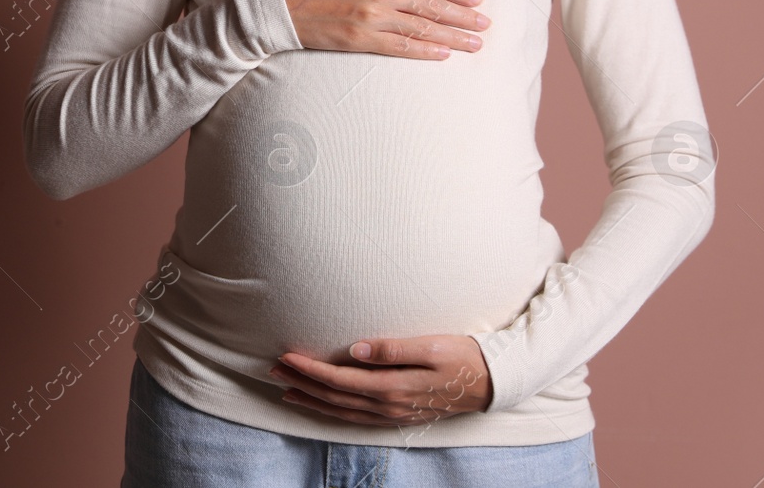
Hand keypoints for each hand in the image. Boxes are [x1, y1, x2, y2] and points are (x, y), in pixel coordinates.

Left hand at [267, 335, 492, 426]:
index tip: (286, 356)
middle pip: (334, 397)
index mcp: (393, 388)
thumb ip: (393, 349)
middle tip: (272, 369)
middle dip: (302, 384)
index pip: (340, 379)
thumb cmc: (461, 357)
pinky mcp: (397, 416)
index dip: (310, 369)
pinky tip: (321, 406)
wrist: (491, 382)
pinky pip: (355, 418)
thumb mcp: (431, 346)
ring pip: (341, 411)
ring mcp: (392, 415)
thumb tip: (356, 350)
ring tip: (286, 390)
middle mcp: (388, 407)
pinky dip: (332, 412)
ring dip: (311, 400)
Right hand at [278, 0, 487, 58]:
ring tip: (475, 45)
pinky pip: (401, 48)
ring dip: (453, 38)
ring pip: (423, 29)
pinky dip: (425, 52)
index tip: (476, 0)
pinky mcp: (361, 39)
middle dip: (463, 18)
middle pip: (433, 7)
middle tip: (485, 26)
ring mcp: (372, 17)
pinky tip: (443, 55)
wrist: (278, 2)